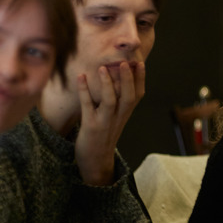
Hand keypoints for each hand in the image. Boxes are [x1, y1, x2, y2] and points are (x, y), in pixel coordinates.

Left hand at [74, 61, 144, 185]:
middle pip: (128, 97)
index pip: (138, 95)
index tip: (141, 63)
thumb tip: (119, 79)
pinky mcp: (90, 126)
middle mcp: (119, 118)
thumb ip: (119, 101)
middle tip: (126, 62)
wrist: (95, 160)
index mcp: (126, 114)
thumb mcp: (117, 118)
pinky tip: (81, 77)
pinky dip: (84, 90)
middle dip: (128, 79)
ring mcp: (105, 122)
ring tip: (103, 68)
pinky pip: (88, 106)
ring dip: (107, 84)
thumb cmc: (105, 134)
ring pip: (110, 102)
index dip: (141, 79)